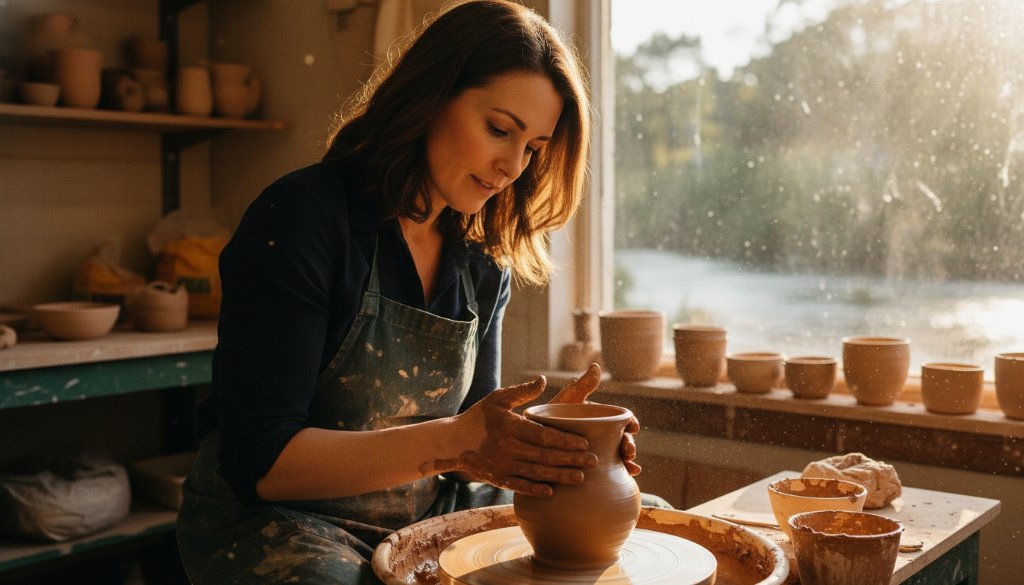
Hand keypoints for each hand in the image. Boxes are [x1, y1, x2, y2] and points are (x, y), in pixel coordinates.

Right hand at [446, 376, 597, 496]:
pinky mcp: (498, 479)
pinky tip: (551, 492)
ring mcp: (503, 465)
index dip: (566, 441)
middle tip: (593, 461)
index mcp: (511, 427)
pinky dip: (535, 490)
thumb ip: (521, 391)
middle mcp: (508, 448)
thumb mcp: (497, 399)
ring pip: (537, 473)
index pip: (544, 436)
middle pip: (546, 456)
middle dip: (571, 460)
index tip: (585, 443)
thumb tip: (543, 379)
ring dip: (560, 476)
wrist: (452, 442)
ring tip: (581, 478)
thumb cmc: (478, 417)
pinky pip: (520, 486)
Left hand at [549, 363, 641, 475]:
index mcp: (597, 419)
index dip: (630, 423)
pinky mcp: (588, 468)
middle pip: (621, 440)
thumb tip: (596, 366)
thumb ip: (581, 387)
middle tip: (629, 451)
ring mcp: (595, 453)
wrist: (529, 441)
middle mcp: (599, 436)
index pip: (620, 419)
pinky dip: (621, 474)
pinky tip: (629, 476)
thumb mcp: (566, 402)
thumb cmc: (548, 417)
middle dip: (629, 445)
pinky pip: (607, 473)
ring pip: (617, 457)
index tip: (633, 427)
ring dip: (628, 460)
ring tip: (630, 465)